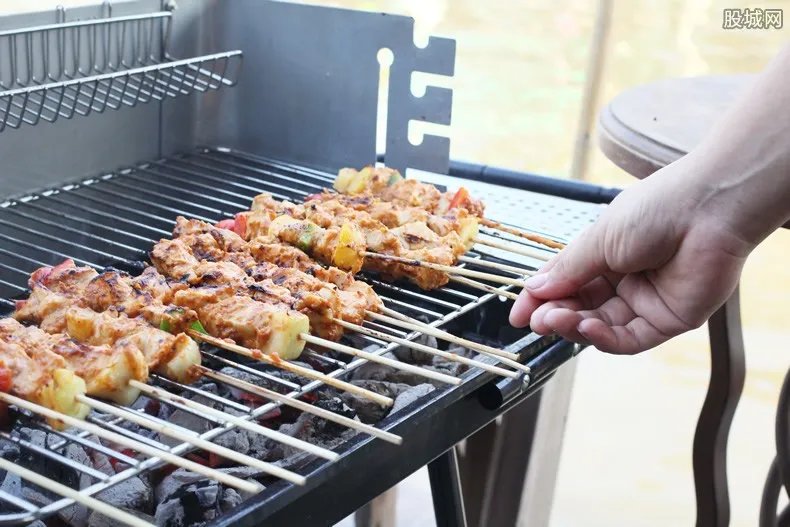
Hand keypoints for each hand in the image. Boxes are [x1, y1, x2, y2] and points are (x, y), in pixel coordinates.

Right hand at [508, 159, 752, 353]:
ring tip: (554, 320)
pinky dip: (604, 338)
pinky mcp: (669, 320)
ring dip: (574, 327)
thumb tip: (534, 289)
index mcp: (605, 255)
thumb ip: (567, 270)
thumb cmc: (656, 210)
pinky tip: (586, 328)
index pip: (565, 284)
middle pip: (580, 308)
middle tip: (536, 320)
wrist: (708, 208)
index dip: (540, 299)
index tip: (517, 315)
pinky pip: (630, 339)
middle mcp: (624, 280)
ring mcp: (646, 302)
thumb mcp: (598, 239)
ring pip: (601, 327)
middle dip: (555, 315)